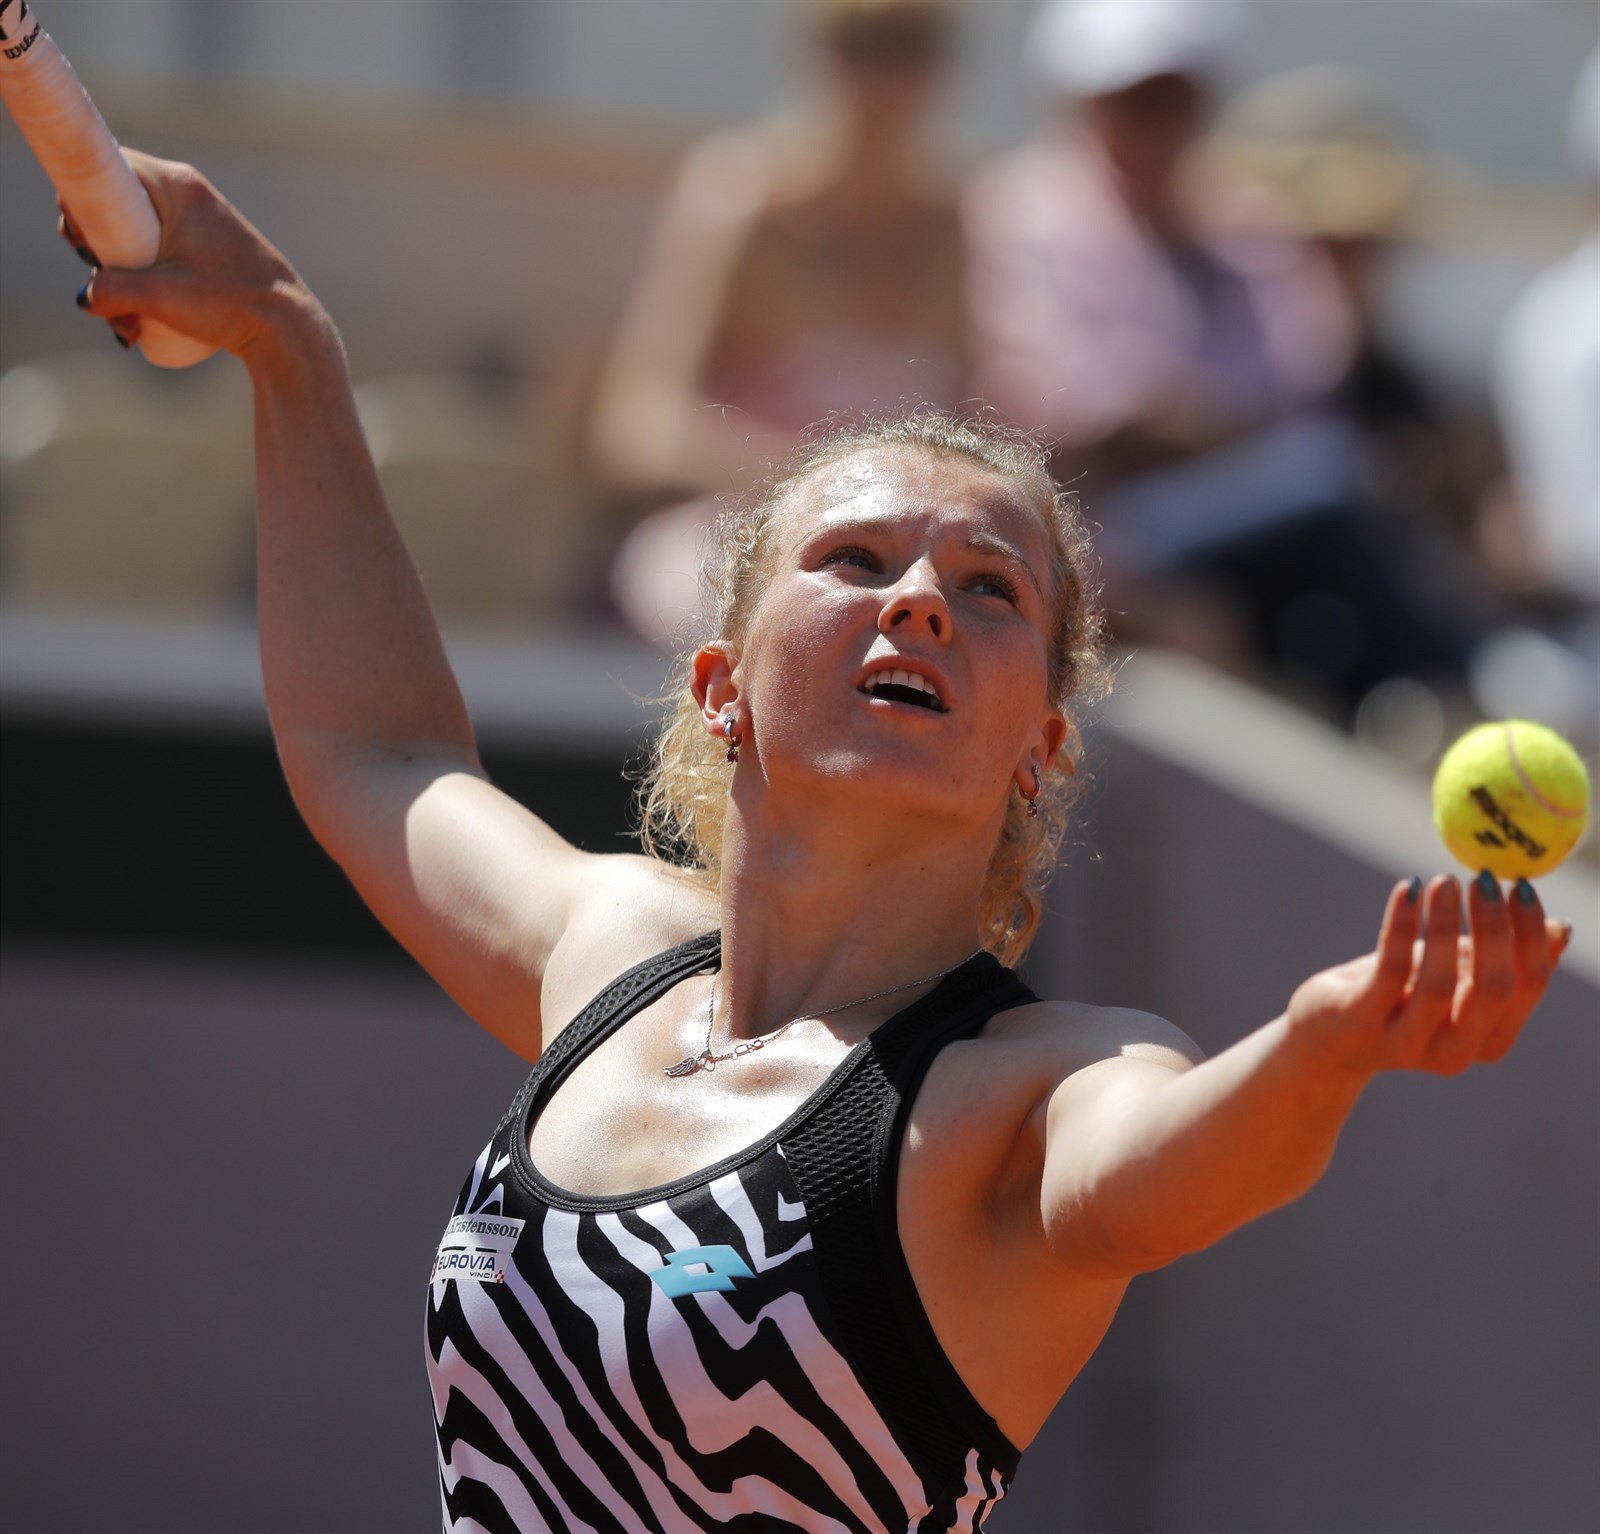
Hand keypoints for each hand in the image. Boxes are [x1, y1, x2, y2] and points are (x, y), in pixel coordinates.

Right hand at [62, 149, 318, 360]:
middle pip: (118, 209)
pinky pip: (161, 258)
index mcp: (178, 185)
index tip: (82, 241)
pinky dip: (148, 287)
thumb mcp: (161, 297)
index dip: (82, 201)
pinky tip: (144, 322)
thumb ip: (111, 291)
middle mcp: (189, 195)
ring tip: (129, 324)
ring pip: (138, 242)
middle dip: (101, 256)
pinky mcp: (208, 252)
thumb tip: (84, 297)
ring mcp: (201, 224)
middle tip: (106, 291)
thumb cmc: (231, 304)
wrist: (289, 331)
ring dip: (124, 282)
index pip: (107, 166)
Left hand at [1286, 874, 1569, 1079]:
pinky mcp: (1363, 1023)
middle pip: (1494, 987)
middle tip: (1485, 878)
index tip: (1522, 884)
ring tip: (1444, 879)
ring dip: (1445, 923)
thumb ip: (1503, 959)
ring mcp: (1407, 1043)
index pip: (1528, 985)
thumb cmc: (1401, 997)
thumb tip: (1562, 928)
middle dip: (1495, 928)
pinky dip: (1403, 923)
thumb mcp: (1458, 977)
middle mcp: (1456, 1050)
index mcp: (1491, 1038)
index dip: (1531, 934)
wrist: (1328, 1036)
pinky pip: (1390, 968)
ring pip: (1440, 982)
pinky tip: (1408, 888)